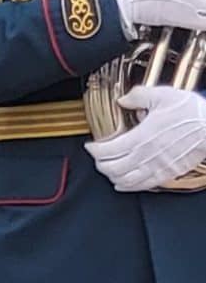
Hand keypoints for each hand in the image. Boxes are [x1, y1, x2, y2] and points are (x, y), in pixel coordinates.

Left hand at [87, 82, 205, 190]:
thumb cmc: (191, 113)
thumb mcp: (163, 95)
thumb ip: (138, 96)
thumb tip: (124, 99)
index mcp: (140, 138)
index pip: (107, 150)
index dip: (94, 150)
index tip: (91, 146)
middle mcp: (144, 157)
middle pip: (111, 169)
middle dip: (100, 164)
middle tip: (97, 157)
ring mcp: (155, 168)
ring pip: (124, 181)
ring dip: (111, 176)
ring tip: (107, 169)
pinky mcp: (165, 175)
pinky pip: (140, 186)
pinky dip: (127, 187)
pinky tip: (122, 184)